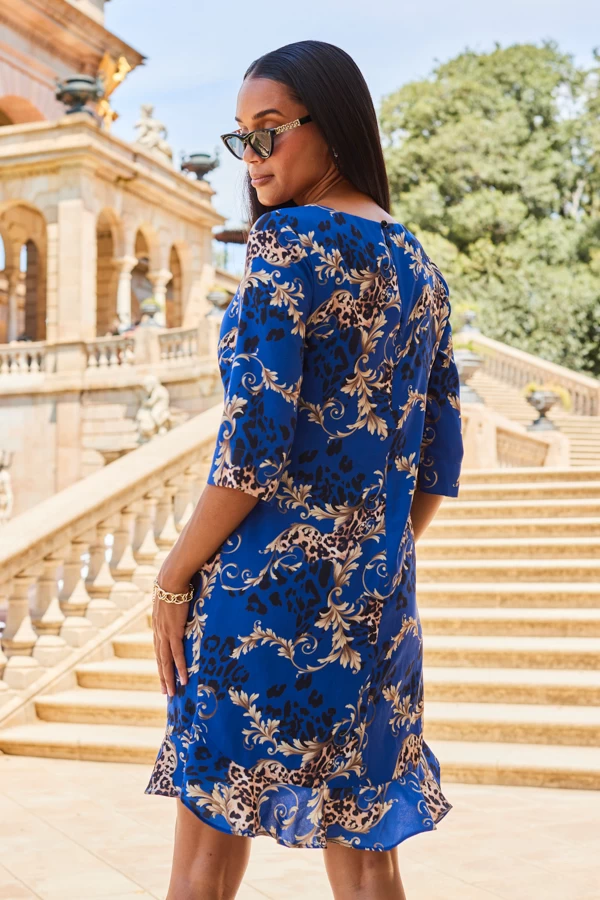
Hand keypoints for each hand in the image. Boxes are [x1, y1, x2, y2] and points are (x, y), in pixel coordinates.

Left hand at [151, 567, 191, 696]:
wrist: (171, 579)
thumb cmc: (173, 585)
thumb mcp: (170, 600)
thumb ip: (172, 607)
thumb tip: (178, 605)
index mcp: (158, 626)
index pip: (159, 650)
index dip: (161, 664)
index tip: (163, 675)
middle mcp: (159, 633)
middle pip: (160, 660)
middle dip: (163, 677)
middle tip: (166, 693)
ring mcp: (165, 634)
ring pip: (166, 662)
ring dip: (169, 678)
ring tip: (172, 693)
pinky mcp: (174, 632)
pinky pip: (177, 654)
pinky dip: (180, 667)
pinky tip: (184, 678)